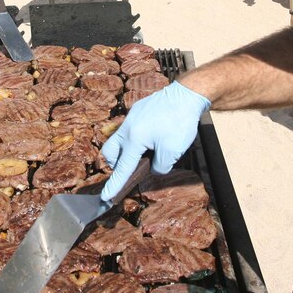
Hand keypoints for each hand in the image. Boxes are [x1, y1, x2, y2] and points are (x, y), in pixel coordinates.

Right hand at [99, 81, 209, 200]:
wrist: (187, 95)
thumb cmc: (180, 122)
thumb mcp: (172, 152)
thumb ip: (159, 166)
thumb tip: (153, 168)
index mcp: (134, 139)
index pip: (122, 167)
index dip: (115, 184)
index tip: (105, 196)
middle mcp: (127, 127)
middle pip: (110, 151)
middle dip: (116, 164)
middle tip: (131, 169)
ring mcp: (131, 117)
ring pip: (119, 139)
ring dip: (127, 150)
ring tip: (146, 153)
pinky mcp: (138, 110)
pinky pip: (130, 129)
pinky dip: (136, 138)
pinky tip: (154, 137)